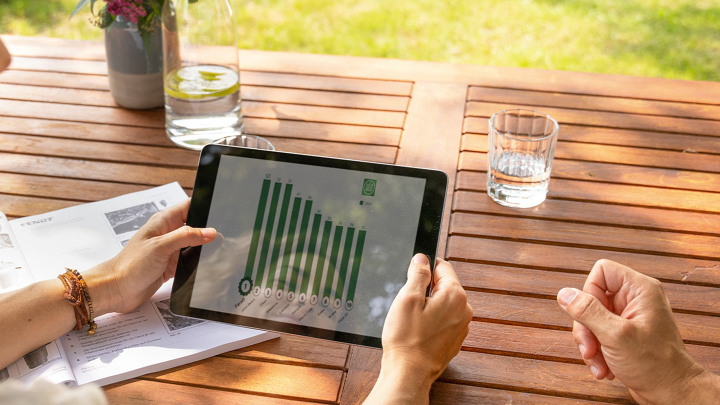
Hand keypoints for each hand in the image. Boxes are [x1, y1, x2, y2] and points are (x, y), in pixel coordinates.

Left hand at [85, 198, 215, 314]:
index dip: (204, 206)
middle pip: (196, 225)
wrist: (116, 289)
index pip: (189, 206)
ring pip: (196, 244)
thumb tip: (210, 231)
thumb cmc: (130, 265)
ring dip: (204, 247)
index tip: (220, 211)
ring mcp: (171, 250)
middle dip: (209, 229)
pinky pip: (191, 260)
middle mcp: (169, 233)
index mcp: (164, 221)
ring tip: (217, 250)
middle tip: (223, 234)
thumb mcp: (161, 246)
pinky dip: (199, 262)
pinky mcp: (172, 265)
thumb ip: (186, 236)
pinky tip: (206, 264)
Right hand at [364, 254, 472, 404]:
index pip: (442, 266)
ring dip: (427, 305)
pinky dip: (430, 320)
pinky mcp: (454, 339)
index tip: (411, 273)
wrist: (409, 374)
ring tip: (411, 320)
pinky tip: (417, 331)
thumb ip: (418, 274)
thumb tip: (422, 258)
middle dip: (425, 288)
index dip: (424, 266)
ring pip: (442, 303)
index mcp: (455, 295)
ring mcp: (461, 326)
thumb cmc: (407, 340)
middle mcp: (464, 309)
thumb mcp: (407, 298)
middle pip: (443, 284)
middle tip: (407, 302)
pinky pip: (443, 319)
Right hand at [557, 259, 718, 404]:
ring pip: (591, 318)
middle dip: (586, 327)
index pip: (602, 271)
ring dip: (590, 344)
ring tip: (599, 363)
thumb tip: (564, 294)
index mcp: (640, 290)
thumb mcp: (616, 335)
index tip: (591, 316)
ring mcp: (629, 317)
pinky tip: (605, 367)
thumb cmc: (656, 365)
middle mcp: (635, 299)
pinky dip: (597, 352)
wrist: (672, 394)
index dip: (589, 291)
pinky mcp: (624, 334)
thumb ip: (587, 311)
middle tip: (590, 348)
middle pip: (591, 298)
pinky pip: (598, 333)